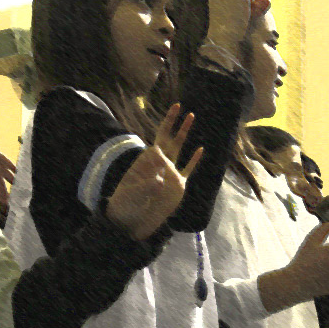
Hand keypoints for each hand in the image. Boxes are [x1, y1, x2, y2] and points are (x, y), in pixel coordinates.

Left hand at [105, 105, 202, 239]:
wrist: (133, 222)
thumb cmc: (127, 207)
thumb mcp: (134, 196)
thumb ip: (147, 188)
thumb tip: (160, 181)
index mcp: (145, 164)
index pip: (156, 147)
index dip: (159, 148)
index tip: (158, 166)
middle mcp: (158, 165)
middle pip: (167, 139)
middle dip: (172, 122)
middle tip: (178, 105)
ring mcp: (169, 174)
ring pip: (179, 148)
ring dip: (184, 132)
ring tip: (191, 116)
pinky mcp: (178, 186)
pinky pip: (188, 169)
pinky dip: (194, 160)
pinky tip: (201, 148)